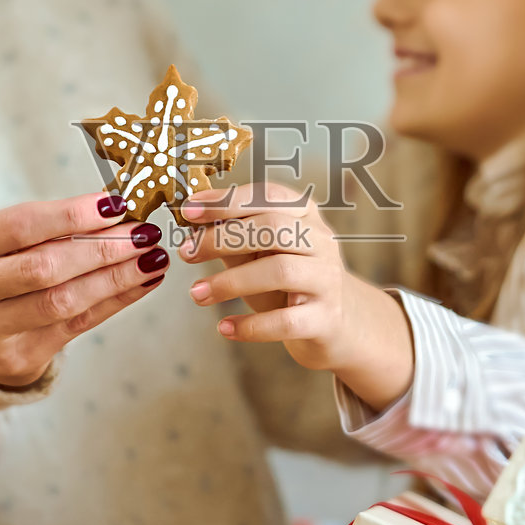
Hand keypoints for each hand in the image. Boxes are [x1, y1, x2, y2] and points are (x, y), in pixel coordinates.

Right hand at [0, 193, 169, 387]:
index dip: (72, 215)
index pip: (21, 226)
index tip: (116, 205)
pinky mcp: (16, 358)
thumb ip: (51, 226)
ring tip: (152, 258)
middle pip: (43, 267)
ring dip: (116, 277)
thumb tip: (118, 210)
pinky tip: (142, 283)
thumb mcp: (5, 239)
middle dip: (101, 248)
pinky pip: (77, 325)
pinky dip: (116, 301)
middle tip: (143, 234)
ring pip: (63, 301)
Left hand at [178, 183, 413, 408]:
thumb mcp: (262, 254)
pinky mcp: (325, 319)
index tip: (189, 210)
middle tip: (186, 253)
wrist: (338, 324)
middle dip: (222, 238)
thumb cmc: (291, 283)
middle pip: (273, 228)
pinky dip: (251, 326)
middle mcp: (321, 242)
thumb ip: (234, 237)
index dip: (227, 200)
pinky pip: (285, 321)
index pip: (268, 196)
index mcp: (306, 216)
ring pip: (279, 271)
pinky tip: (224, 328)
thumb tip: (193, 226)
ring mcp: (326, 280)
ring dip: (230, 281)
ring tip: (196, 293)